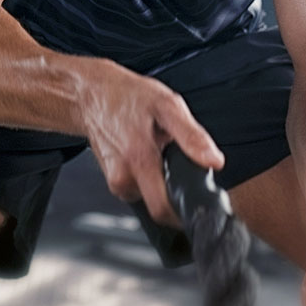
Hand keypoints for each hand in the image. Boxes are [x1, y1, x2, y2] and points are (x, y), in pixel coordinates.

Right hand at [77, 59, 224, 226]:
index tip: (198, 199)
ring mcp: (114, 181)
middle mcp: (123, 177)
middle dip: (175, 193)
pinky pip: (138, 188)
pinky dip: (148, 176)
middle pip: (159, 206)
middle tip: (179, 165)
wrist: (91, 94)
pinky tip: (145, 154)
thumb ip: (192, 136)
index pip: (164, 210)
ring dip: (161, 181)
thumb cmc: (127, 95)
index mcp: (139, 159)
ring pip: (149, 196)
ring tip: (159, 152)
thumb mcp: (167, 104)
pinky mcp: (111, 180)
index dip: (186, 211)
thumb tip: (214, 162)